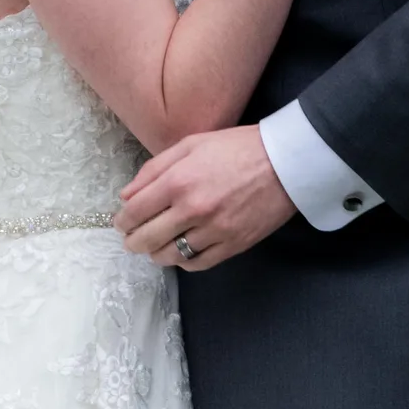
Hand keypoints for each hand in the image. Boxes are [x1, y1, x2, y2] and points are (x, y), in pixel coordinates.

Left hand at [119, 124, 295, 270]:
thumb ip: (154, 169)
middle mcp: (193, 209)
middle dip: (133, 241)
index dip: (122, 221)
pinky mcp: (233, 245)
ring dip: (156, 253)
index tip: (122, 222)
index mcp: (179, 181)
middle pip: (146, 239)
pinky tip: (182, 251)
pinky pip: (198, 264)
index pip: (134, 212)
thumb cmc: (237, 148)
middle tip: (132, 239)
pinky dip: (184, 261)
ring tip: (156, 246)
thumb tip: (126, 196)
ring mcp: (214, 231)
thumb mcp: (190, 144)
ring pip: (169, 256)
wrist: (286, 162)